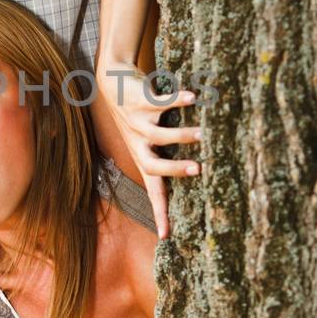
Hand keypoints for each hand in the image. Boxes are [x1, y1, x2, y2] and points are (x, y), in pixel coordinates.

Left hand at [97, 75, 200, 238]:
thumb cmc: (138, 115)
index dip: (159, 212)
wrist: (112, 82)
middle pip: (152, 165)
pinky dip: (178, 100)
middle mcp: (138, 143)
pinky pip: (161, 102)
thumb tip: (199, 172)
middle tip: (199, 169)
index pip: (152, 189)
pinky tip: (194, 97)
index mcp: (141, 157)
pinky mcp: (141, 100)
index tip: (166, 235)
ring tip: (204, 133)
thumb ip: (165, 153)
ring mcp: (138, 122)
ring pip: (160, 133)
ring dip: (182, 134)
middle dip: (175, 169)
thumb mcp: (146, 139)